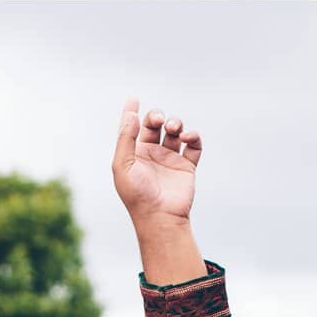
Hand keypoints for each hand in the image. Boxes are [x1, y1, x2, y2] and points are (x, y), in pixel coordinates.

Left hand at [113, 100, 200, 224]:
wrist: (160, 217)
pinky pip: (194, 146)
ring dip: (176, 123)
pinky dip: (194, 137)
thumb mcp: (123, 165)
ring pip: (176, 132)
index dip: (131, 112)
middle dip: (157, 116)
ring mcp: (170, 159)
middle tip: (159, 120)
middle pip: (155, 125)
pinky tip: (188, 137)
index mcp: (134, 154)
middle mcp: (152, 154)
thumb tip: (131, 114)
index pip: (132, 127)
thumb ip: (126, 138)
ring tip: (174, 128)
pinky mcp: (187, 166)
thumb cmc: (137, 194)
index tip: (133, 99)